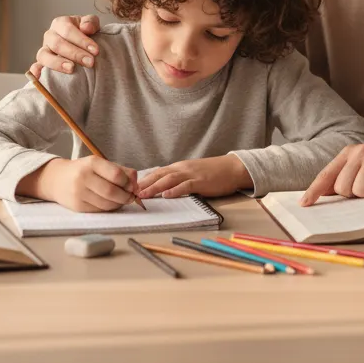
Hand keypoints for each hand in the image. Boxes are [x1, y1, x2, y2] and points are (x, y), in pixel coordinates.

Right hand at [19, 157, 138, 212]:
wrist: (56, 179)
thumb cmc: (83, 170)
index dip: (128, 183)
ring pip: (107, 204)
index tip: (132, 186)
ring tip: (122, 200)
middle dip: (126, 196)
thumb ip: (121, 170)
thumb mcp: (100, 164)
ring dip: (119, 204)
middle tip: (131, 197)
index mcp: (92, 163)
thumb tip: (136, 182)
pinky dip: (109, 209)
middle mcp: (83, 177)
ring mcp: (79, 193)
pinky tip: (110, 203)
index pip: (116, 175)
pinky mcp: (77, 206)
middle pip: (112, 192)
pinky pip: (99, 210)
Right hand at [29, 15, 101, 78]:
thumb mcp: (91, 24)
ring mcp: (44, 50)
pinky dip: (35, 71)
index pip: (68, 30)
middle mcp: (50, 36)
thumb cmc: (87, 33)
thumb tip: (86, 28)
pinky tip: (38, 77)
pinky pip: (35, 67)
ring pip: (44, 56)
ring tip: (71, 69)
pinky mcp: (42, 64)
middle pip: (57, 44)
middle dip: (75, 53)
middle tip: (90, 62)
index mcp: (61, 23)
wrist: (83, 45)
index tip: (96, 51)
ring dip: (57, 63)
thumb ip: (90, 22)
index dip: (82, 40)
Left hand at [137, 155, 252, 199]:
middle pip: (159, 174)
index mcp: (179, 167)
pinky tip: (167, 195)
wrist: (232, 168)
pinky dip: (175, 190)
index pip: (158, 172)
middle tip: (131, 192)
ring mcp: (191, 174)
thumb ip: (179, 179)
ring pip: (169, 179)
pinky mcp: (201, 181)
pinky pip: (186, 186)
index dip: (145, 180)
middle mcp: (182, 168)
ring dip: (155, 187)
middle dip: (145, 184)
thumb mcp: (193, 173)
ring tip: (143, 195)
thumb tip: (165, 188)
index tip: (132, 188)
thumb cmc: (213, 173)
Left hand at [299, 141, 363, 206]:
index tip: (304, 204)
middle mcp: (358, 152)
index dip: (314, 190)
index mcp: (348, 153)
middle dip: (355, 194)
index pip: (326, 175)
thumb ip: (343, 179)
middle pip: (343, 188)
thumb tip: (321, 194)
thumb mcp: (362, 170)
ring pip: (360, 190)